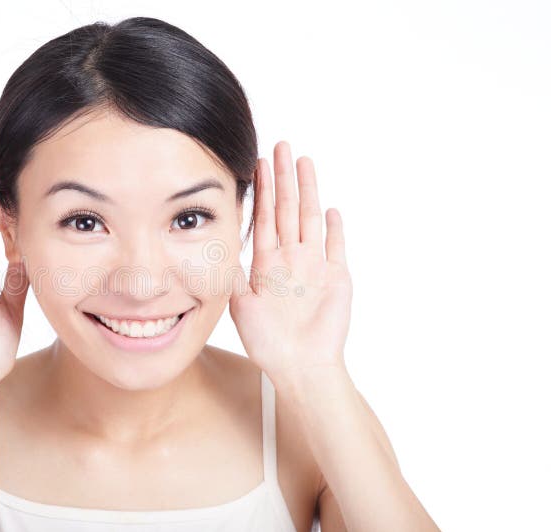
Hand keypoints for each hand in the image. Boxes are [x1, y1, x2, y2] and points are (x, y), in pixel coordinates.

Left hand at [229, 141, 351, 378]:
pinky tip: (329, 208)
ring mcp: (315, 265)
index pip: (264, 217)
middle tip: (281, 146)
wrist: (299, 366)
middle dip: (283, 178)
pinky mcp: (337, 277)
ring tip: (304, 162)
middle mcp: (291, 258)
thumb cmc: (268, 341)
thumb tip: (214, 247)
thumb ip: (232, 274)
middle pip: (287, 209)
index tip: (257, 163)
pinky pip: (335, 247)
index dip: (261, 190)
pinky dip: (333, 228)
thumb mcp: (240, 303)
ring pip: (309, 219)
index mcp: (268, 262)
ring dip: (307, 191)